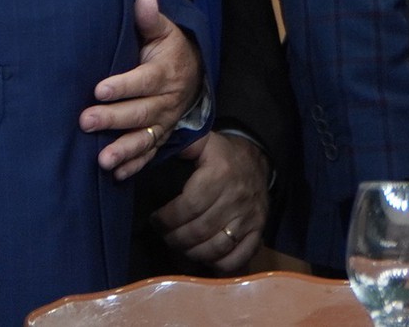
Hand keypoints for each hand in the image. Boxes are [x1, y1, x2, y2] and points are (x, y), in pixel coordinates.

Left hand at [83, 0, 201, 178]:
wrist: (194, 73)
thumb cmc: (170, 50)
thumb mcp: (166, 32)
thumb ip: (151, 20)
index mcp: (167, 72)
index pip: (145, 80)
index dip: (123, 85)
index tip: (100, 89)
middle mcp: (168, 100)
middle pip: (142, 111)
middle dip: (114, 118)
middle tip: (86, 121)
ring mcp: (166, 121)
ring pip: (146, 136)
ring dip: (125, 149)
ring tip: (103, 159)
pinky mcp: (162, 136)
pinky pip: (151, 153)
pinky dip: (135, 165)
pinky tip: (117, 174)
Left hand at [154, 132, 269, 272]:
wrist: (258, 160)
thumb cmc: (221, 155)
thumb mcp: (202, 143)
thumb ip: (180, 146)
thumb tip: (149, 151)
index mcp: (220, 174)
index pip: (188, 207)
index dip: (166, 219)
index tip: (156, 219)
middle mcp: (237, 197)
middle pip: (197, 232)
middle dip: (174, 238)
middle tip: (166, 235)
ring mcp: (250, 216)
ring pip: (214, 248)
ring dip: (191, 253)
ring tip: (181, 245)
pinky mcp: (259, 229)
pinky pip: (238, 257)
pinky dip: (219, 264)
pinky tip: (205, 257)